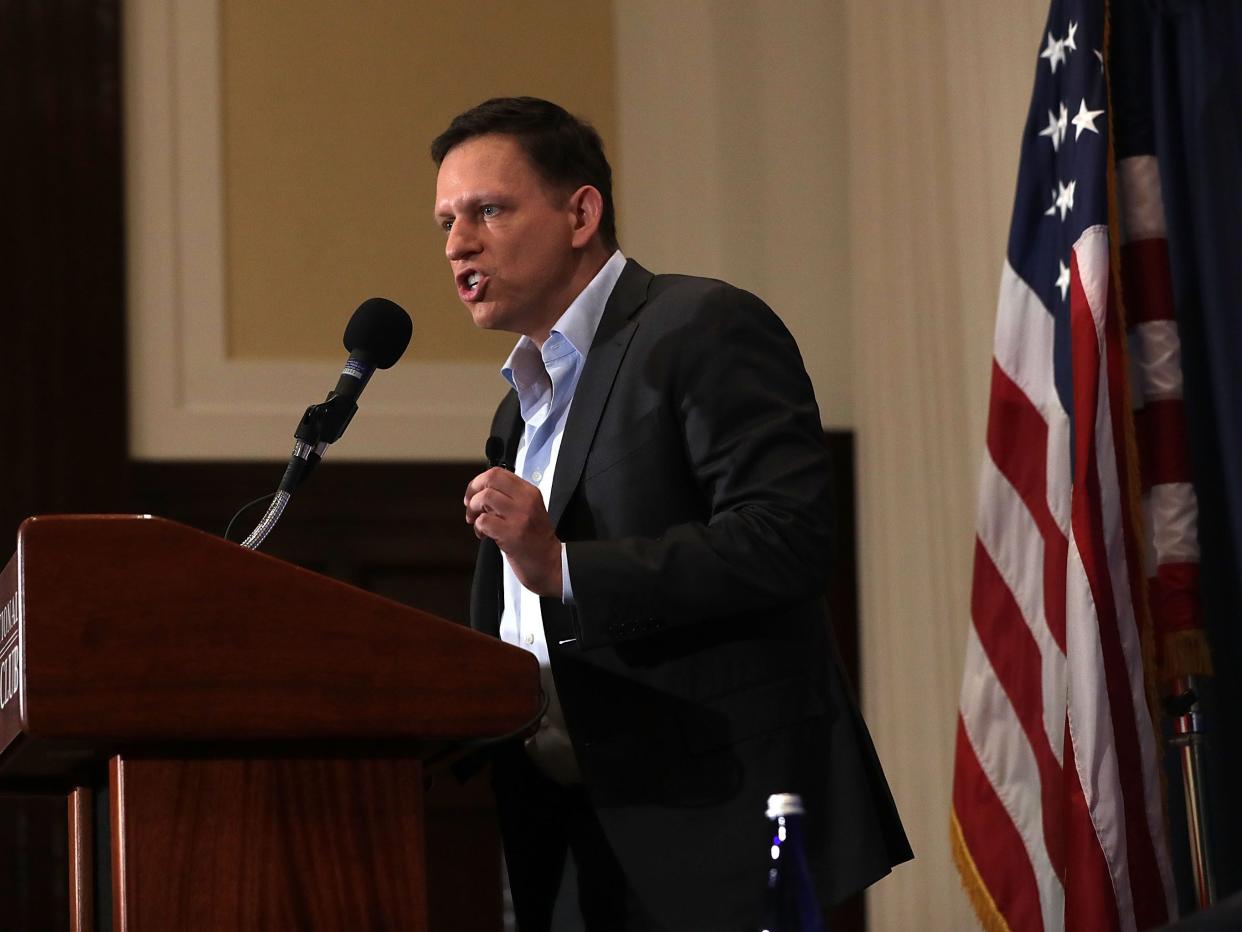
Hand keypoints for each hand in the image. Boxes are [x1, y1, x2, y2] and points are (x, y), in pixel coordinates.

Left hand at [464, 468, 562, 596]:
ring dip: (473, 509)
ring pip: (484, 498)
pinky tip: (483, 534)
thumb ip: (510, 497)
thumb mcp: (530, 509)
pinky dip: (478, 527)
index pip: (499, 472)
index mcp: (530, 492)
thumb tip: (482, 490)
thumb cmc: (537, 539)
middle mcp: (526, 501)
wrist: (550, 564)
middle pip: (490, 480)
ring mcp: (519, 517)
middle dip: (473, 490)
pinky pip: (483, 521)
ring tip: (476, 521)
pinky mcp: (511, 534)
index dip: (480, 480)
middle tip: (470, 504)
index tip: (475, 492)